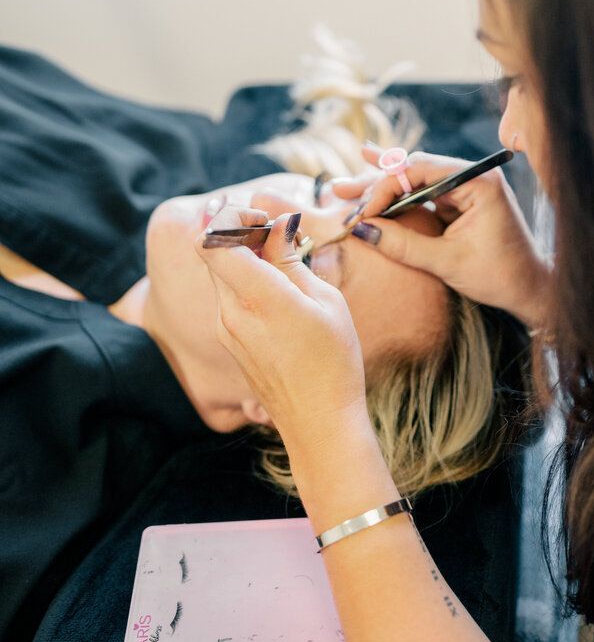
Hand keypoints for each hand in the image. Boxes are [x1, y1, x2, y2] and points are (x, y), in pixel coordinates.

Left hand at [193, 212, 368, 458]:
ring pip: (221, 275)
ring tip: (284, 264)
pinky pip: (229, 298)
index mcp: (257, 296)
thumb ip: (291, 260)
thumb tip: (277, 225)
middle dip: (240, 234)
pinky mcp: (230, 342)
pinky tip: (279, 294)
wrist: (319, 424)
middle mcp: (231, 311)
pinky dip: (246, 283)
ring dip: (244, 259)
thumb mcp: (325, 301)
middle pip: (213, 252)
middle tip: (278, 236)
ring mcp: (226, 329)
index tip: (264, 219)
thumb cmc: (334, 361)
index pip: (212, 239)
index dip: (232, 217)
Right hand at [332, 148, 549, 328]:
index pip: (421, 170)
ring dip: (379, 188)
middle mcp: (472, 176)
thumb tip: (361, 229)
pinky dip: (396, 194)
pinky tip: (369, 164)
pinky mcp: (458, 202)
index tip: (361, 212)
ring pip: (413, 180)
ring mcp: (465, 187)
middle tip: (340, 194)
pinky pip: (421, 193)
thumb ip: (404, 244)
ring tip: (341, 189)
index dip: (385, 188)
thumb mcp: (448, 262)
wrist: (532, 290)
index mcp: (478, 182)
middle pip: (413, 170)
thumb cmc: (500, 276)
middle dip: (375, 184)